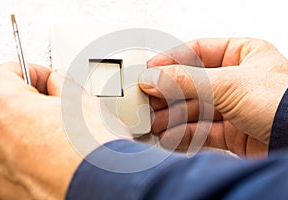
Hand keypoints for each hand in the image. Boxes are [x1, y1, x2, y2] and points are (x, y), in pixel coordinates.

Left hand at [0, 62, 119, 198]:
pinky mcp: (2, 191)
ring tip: (55, 133)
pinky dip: (25, 155)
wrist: (104, 191)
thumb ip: (63, 85)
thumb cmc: (93, 152)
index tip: (48, 80)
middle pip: (2, 106)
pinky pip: (9, 163)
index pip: (7, 72)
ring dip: (26, 128)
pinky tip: (51, 156)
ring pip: (5, 136)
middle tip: (54, 105)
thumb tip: (58, 83)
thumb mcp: (82, 102)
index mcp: (0, 106)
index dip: (35, 73)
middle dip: (28, 101)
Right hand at [139, 38, 287, 157]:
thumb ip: (186, 80)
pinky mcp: (232, 133)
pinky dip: (183, 134)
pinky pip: (200, 131)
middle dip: (167, 94)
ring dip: (171, 117)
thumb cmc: (286, 104)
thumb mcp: (229, 83)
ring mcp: (233, 108)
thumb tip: (153, 77)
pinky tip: (169, 136)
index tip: (149, 71)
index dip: (171, 61)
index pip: (197, 51)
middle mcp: (237, 80)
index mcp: (243, 55)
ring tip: (153, 122)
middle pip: (191, 84)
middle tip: (145, 100)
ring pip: (193, 110)